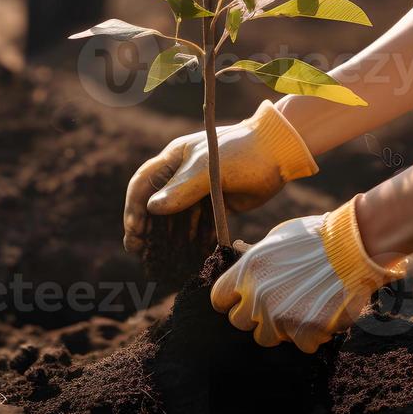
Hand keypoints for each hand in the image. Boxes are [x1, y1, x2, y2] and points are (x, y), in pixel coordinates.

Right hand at [123, 100, 316, 253]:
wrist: (279, 153)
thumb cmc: (242, 152)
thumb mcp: (208, 168)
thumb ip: (181, 189)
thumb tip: (152, 208)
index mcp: (174, 159)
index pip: (143, 183)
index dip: (134, 207)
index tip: (135, 231)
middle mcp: (182, 175)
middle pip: (156, 205)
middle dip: (147, 228)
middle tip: (140, 252)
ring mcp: (198, 191)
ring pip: (176, 218)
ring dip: (169, 238)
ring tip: (162, 261)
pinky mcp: (215, 204)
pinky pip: (198, 226)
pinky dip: (193, 240)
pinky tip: (189, 257)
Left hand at [210, 196, 407, 352]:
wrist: (354, 245)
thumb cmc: (316, 236)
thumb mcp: (277, 239)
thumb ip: (256, 258)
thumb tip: (244, 261)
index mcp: (247, 271)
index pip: (219, 299)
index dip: (231, 301)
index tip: (241, 300)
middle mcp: (258, 296)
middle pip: (240, 322)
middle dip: (256, 315)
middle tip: (277, 303)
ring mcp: (280, 316)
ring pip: (267, 337)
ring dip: (281, 327)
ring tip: (302, 307)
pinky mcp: (305, 331)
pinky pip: (301, 344)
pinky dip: (312, 334)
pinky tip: (323, 313)